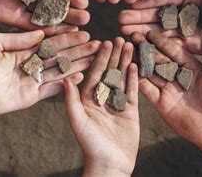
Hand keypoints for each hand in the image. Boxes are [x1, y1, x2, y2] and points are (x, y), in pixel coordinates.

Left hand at [0, 30, 99, 115]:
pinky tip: (80, 76)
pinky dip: (66, 84)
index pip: (49, 41)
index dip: (66, 36)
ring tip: (95, 58)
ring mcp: (30, 80)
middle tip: (97, 43)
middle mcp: (29, 64)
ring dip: (77, 65)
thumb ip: (18, 39)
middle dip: (78, 49)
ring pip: (58, 71)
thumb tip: (41, 32)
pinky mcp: (29, 96)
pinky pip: (51, 89)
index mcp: (21, 49)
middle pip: (58, 55)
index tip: (82, 30)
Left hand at [63, 38, 138, 176]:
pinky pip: (132, 90)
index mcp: (87, 98)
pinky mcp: (130, 110)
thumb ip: (72, 100)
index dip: (99, 57)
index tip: (103, 42)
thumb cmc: (90, 145)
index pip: (94, 73)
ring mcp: (117, 103)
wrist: (110, 164)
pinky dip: (134, 78)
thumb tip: (65, 78)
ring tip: (130, 46)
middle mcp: (102, 98)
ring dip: (125, 62)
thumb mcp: (78, 120)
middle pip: (109, 71)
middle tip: (119, 38)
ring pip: (121, 77)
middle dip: (114, 55)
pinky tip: (136, 64)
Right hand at [119, 0, 201, 54]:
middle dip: (138, 15)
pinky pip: (172, 45)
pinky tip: (141, 42)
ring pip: (161, 29)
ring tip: (123, 30)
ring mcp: (189, 29)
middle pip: (158, 14)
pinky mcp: (194, 45)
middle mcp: (187, 12)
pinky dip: (157, 44)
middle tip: (119, 17)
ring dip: (142, 30)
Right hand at [136, 31, 201, 150]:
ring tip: (126, 49)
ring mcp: (168, 90)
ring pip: (150, 72)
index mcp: (192, 67)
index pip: (174, 51)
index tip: (149, 31)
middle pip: (159, 59)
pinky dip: (138, 79)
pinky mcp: (161, 103)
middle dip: (146, 48)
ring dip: (139, 61)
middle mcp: (178, 77)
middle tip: (132, 36)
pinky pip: (147, 89)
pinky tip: (129, 69)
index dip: (162, 41)